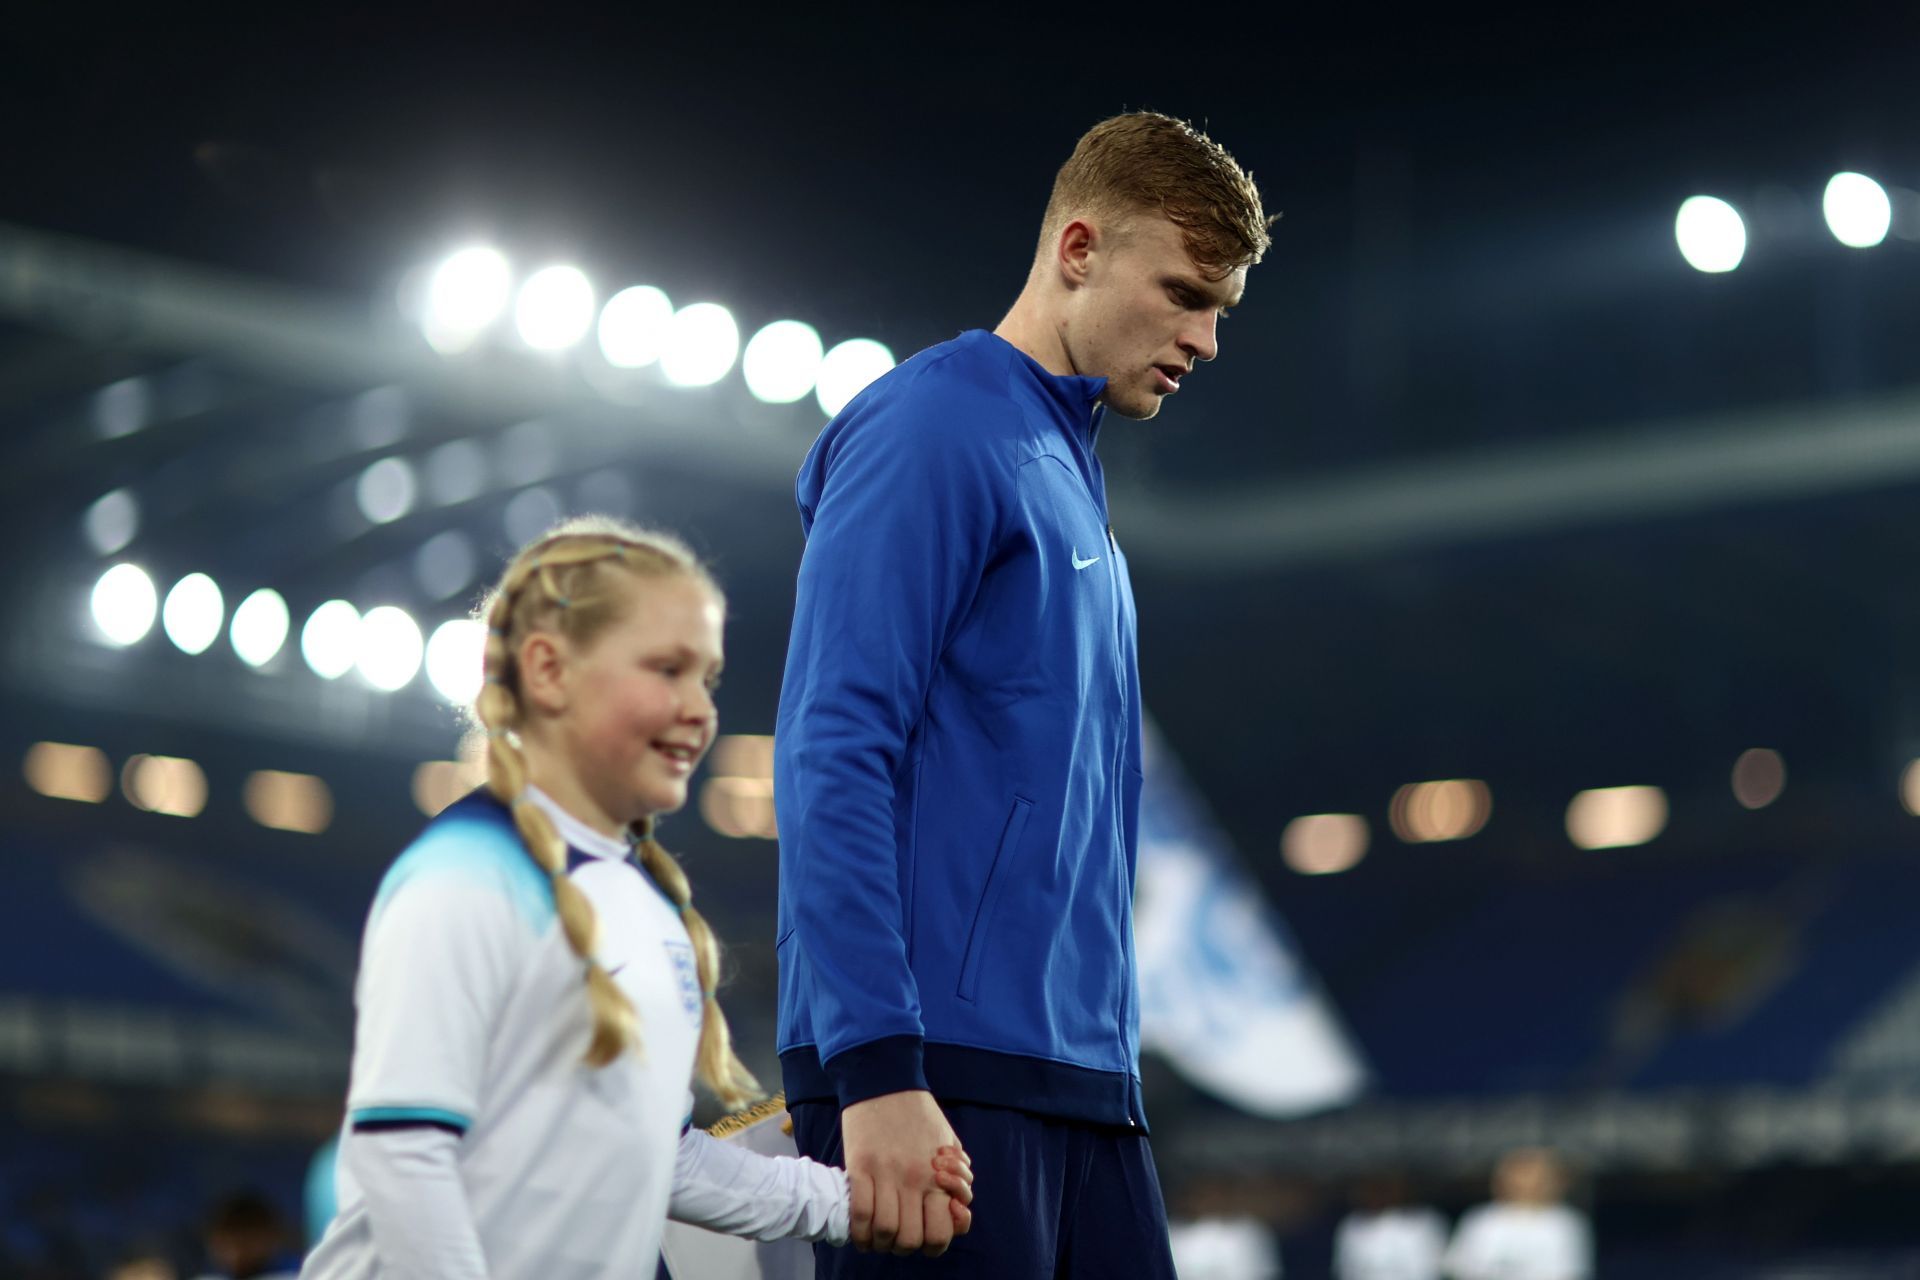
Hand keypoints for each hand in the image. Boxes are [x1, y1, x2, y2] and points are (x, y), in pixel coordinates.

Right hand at [841, 1090, 964, 1255]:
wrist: (886, 1079)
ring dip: (881, 1241)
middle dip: (905, 1246)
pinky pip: (858, 1213)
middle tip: (899, 1235)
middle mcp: (914, 1180)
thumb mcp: (950, 1144)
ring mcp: (885, 1174)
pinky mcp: (859, 1166)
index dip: (932, 1244)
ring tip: (879, 1234)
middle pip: (910, 1240)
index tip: (923, 1234)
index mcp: (939, 1176)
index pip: (939, 1234)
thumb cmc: (921, 1114)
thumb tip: (955, 1211)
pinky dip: (859, 1231)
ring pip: (884, 1232)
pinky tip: (861, 1229)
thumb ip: (957, 1179)